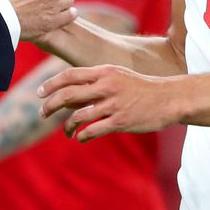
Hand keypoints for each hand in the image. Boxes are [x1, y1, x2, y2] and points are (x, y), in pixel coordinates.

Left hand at [37, 65, 178, 141]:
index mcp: (105, 71)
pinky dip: (82, 136)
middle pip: (68, 95)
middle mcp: (107, 86)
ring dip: (67, 126)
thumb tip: (70, 93)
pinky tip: (81, 138)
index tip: (40, 93)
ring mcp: (114, 104)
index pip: (70, 75)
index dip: (51, 84)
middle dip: (50, 105)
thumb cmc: (141, 87)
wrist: (169, 98)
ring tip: (66, 132)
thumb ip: (95, 82)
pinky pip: (93, 130)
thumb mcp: (118, 76)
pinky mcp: (121, 121)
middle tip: (42, 113)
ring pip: (78, 116)